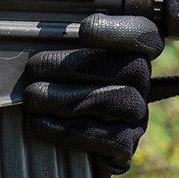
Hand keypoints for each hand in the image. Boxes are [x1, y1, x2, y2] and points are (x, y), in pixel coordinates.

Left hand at [21, 13, 162, 177]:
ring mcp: (136, 116)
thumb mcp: (54, 59)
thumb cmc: (49, 86)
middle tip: (34, 69)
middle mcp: (139, 83)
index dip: (122, 30)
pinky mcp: (125, 147)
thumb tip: (36, 32)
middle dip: (74, 66)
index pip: (146, 35)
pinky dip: (68, 129)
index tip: (85, 30)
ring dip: (65, 98)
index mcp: (128, 53)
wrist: (47, 143)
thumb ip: (57, 42)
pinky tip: (41, 123)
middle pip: (129, 67)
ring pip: (116, 102)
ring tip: (32, 97)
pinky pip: (107, 138)